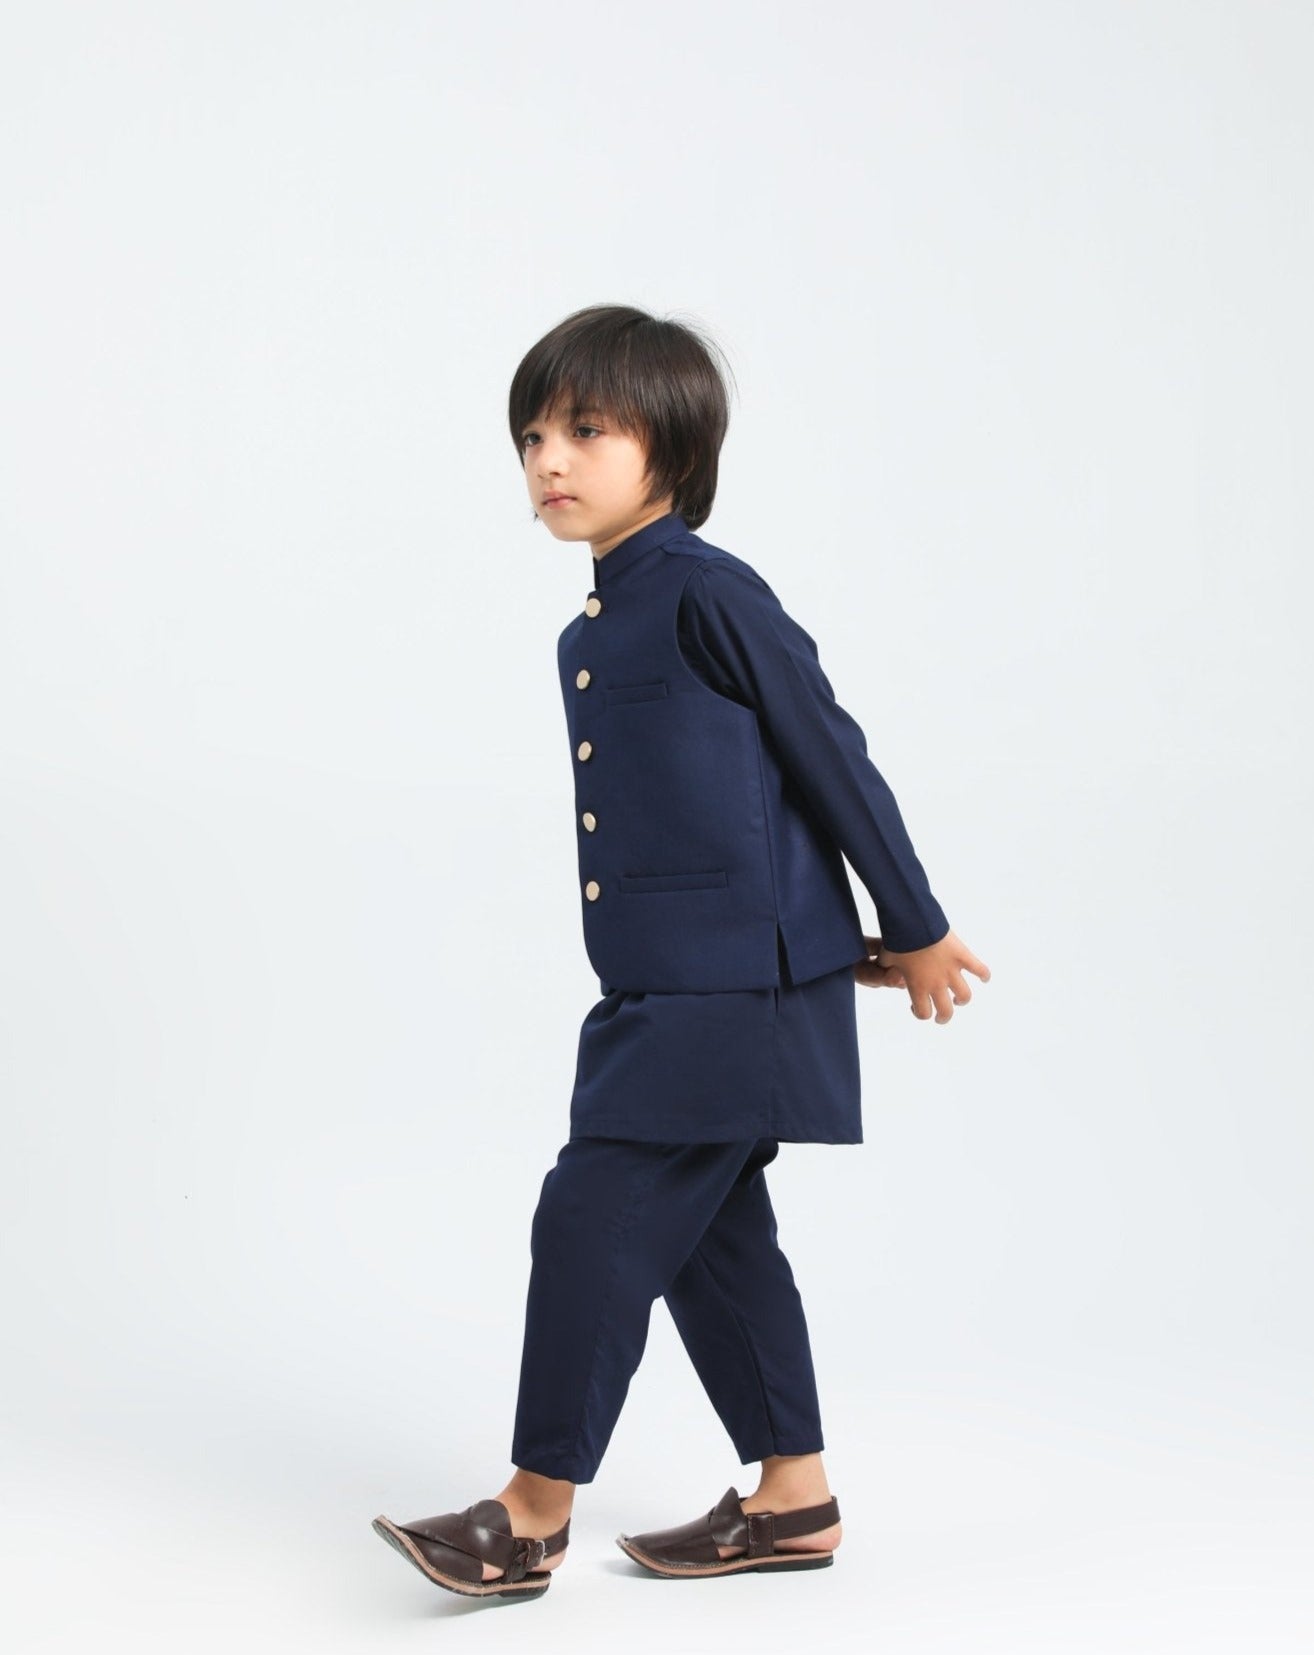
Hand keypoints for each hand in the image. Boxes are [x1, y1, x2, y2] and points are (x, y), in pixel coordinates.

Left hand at [857, 930, 989, 1023]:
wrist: (914, 922)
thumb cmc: (897, 940)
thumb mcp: (885, 958)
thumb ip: (884, 969)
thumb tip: (880, 971)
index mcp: (918, 987)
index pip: (924, 1013)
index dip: (920, 1014)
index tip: (916, 1007)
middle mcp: (937, 984)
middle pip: (946, 1011)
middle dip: (944, 1016)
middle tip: (941, 1015)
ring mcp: (952, 971)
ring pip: (965, 995)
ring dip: (962, 999)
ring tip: (959, 999)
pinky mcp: (963, 956)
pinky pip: (980, 969)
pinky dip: (984, 975)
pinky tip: (984, 978)